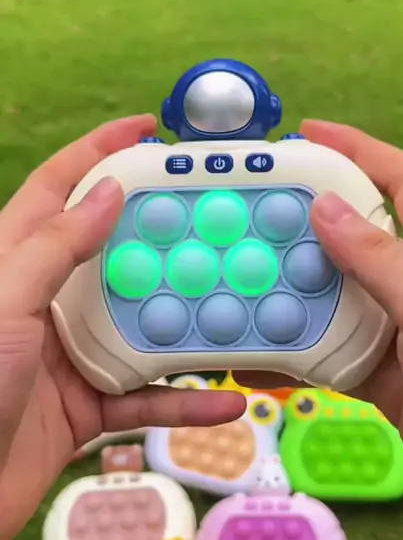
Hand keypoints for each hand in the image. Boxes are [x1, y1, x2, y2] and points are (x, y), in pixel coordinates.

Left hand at [0, 115, 244, 539]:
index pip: (57, 189)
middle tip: (221, 214)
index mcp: (16, 263)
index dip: (98, 152)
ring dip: (189, 322)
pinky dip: (184, 402)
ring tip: (242, 305)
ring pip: (141, 326)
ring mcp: (69, 357)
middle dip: (165, 233)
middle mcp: (46, 302)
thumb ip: (52, 248)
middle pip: (114, 253)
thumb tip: (108, 192)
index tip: (149, 129)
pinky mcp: (85, 410)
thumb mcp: (5, 304)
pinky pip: (145, 400)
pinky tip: (226, 402)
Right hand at [238, 120, 402, 539]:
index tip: (305, 135)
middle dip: (306, 227)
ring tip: (238, 286)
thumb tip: (324, 207)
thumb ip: (382, 262)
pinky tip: (259, 356)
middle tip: (248, 219)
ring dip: (293, 296)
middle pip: (359, 242)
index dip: (359, 151)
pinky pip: (335, 358)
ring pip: (339, 302)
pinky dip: (299, 355)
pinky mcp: (389, 384)